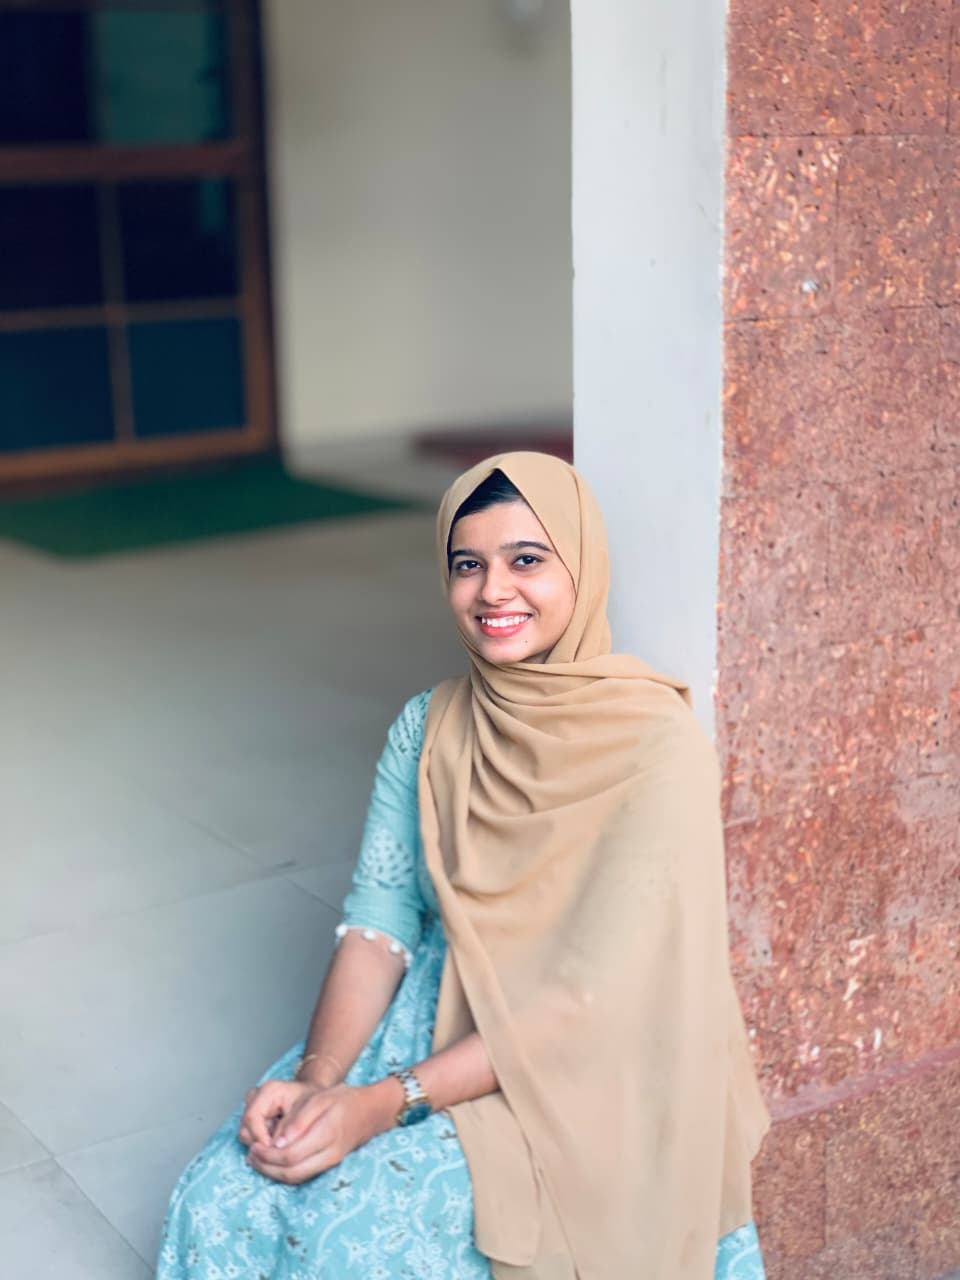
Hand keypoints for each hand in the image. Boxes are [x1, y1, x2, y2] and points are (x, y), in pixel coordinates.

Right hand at [238, 1079, 315, 1147]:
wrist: (313, 1097)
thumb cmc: (313, 1100)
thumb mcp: (310, 1110)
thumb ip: (294, 1126)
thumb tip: (277, 1147)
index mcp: (268, 1090)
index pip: (252, 1117)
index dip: (260, 1138)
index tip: (275, 1150)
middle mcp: (255, 1097)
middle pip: (246, 1129)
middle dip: (262, 1143)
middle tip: (283, 1144)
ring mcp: (252, 1107)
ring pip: (246, 1136)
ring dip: (263, 1144)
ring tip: (283, 1139)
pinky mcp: (252, 1119)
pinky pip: (251, 1138)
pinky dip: (264, 1143)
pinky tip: (279, 1138)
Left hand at [244, 1079, 401, 1184]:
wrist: (370, 1111)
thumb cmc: (344, 1100)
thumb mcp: (321, 1099)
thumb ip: (299, 1120)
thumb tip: (278, 1142)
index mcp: (325, 1135)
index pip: (290, 1155)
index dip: (268, 1155)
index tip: (254, 1146)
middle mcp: (328, 1154)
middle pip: (290, 1172)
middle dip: (266, 1167)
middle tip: (251, 1155)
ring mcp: (330, 1162)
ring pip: (296, 1177)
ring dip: (273, 1173)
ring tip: (257, 1159)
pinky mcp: (329, 1165)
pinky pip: (303, 1175)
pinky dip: (284, 1172)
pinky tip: (273, 1161)